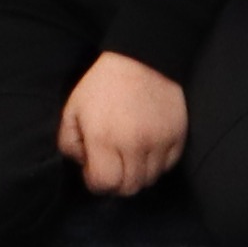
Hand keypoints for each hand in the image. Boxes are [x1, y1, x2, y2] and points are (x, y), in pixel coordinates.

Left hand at [57, 51, 185, 196]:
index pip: (104, 184)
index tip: (95, 169)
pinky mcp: (178, 135)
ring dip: (138, 174)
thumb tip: (84, 165)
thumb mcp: (72, 111)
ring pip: (150, 179)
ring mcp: (160, 141)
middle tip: (113, 166)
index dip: (97, 183)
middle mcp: (134, 144)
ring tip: (130, 157)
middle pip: (129, 187)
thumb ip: (69, 144)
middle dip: (117, 183)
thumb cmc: (102, 85)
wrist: (143, 58)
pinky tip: (148, 150)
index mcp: (103, 139)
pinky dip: (157, 164)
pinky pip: (169, 165)